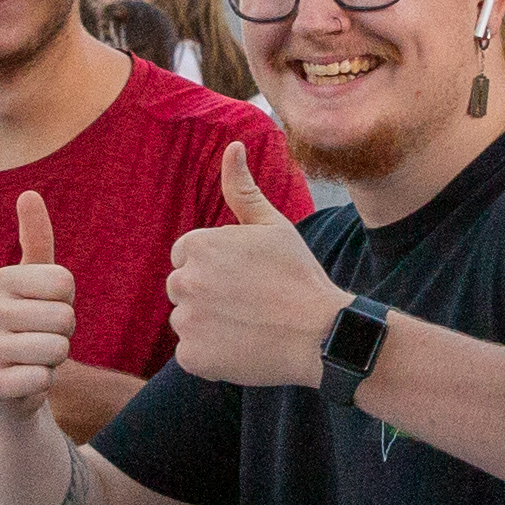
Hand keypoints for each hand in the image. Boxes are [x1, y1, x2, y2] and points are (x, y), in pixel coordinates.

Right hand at [0, 192, 73, 415]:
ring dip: (54, 359)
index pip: (64, 283)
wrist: (9, 386)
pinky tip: (25, 381)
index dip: (66, 302)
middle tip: (40, 338)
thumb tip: (28, 193)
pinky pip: (44, 378)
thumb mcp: (33, 282)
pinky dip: (44, 382)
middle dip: (63, 334)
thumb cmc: (29, 327)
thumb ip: (35, 238)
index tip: (44, 310)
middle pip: (65, 317)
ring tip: (33, 359)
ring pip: (57, 349)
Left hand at [166, 150, 340, 386]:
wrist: (322, 332)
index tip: (245, 277)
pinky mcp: (193, 358)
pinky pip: (192, 355)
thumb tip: (233, 146)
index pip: (187, 256)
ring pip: (186, 322)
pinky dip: (212, 356)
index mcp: (197, 246)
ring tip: (250, 325)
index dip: (217, 266)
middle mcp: (184, 281)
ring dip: (209, 326)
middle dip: (208, 294)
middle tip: (250, 303)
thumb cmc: (298, 276)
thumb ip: (243, 188)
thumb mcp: (272, 225)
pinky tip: (244, 347)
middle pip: (183, 288)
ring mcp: (187, 322)